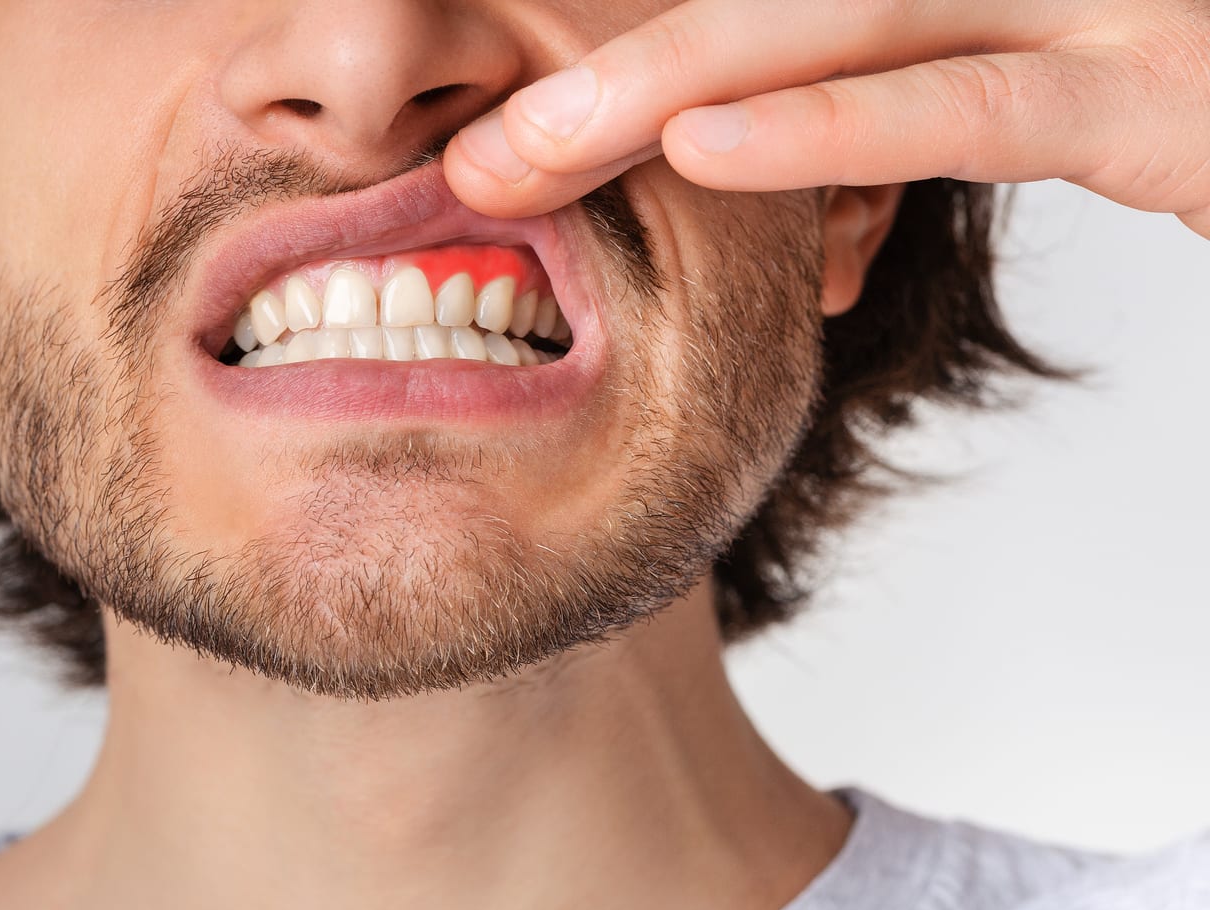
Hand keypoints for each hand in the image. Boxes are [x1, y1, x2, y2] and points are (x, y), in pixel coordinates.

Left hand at [445, 0, 1209, 238]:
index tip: (521, 109)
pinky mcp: (1154, 82)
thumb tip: (741, 173)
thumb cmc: (1154, 91)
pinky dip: (826, 130)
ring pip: (844, 20)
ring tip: (530, 152)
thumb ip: (885, 86)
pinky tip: (703, 150)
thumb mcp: (1012, 69)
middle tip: (484, 144)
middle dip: (615, 62)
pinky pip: (964, 102)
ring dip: (669, 84)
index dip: (647, 34)